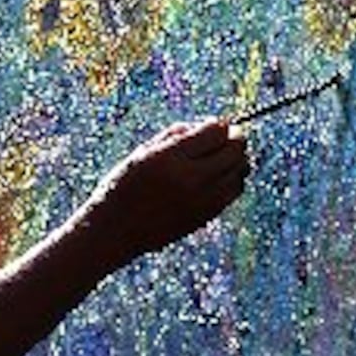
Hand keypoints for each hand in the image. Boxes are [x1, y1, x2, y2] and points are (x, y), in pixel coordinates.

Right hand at [91, 118, 248, 257]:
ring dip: (238, 159)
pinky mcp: (207, 215)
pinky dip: (234, 179)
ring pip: (239, 171)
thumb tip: (211, 126)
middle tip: (232, 135)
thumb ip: (176, 135)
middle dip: (236, 138)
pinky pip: (234, 191)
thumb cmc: (125, 185)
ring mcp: (201, 199)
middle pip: (233, 150)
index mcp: (169, 157)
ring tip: (226, 156)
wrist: (117, 229)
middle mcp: (189, 178)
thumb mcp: (142, 152)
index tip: (216, 125)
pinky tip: (222, 175)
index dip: (220, 125)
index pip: (215, 132)